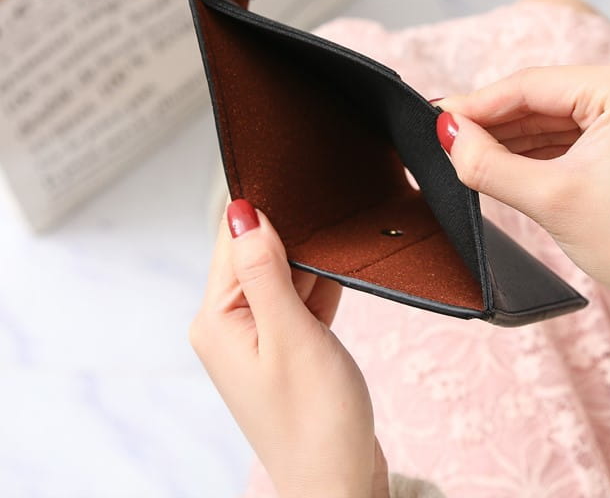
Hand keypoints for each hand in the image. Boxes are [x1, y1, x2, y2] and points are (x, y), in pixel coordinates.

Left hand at [190, 200, 388, 497]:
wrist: (339, 482)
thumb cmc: (315, 420)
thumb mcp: (290, 335)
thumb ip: (265, 270)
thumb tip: (242, 212)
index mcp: (215, 320)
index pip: (232, 242)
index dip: (266, 213)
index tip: (302, 195)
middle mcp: (227, 324)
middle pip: (257, 253)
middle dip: (294, 240)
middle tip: (329, 242)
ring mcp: (256, 334)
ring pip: (283, 272)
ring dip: (310, 265)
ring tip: (336, 272)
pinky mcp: (282, 343)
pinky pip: (298, 296)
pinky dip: (320, 287)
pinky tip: (338, 286)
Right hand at [434, 59, 609, 350]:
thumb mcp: (550, 199)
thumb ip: (487, 161)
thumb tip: (447, 131)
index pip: (534, 86)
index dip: (478, 103)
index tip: (437, 114)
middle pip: (545, 96)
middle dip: (495, 121)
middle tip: (447, 135)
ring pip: (558, 111)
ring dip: (515, 133)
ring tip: (468, 149)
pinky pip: (577, 125)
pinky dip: (542, 143)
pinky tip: (504, 154)